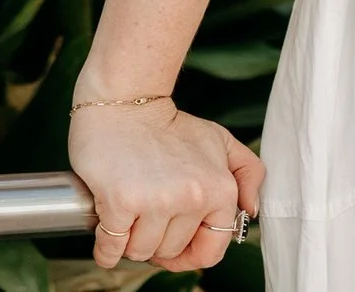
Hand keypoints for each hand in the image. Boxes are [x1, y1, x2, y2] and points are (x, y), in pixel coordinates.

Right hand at [70, 98, 263, 271]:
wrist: (125, 100)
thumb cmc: (169, 125)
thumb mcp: (220, 141)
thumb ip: (248, 173)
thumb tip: (250, 211)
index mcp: (220, 189)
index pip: (210, 250)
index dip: (188, 254)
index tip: (171, 245)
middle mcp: (192, 198)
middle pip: (169, 251)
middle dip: (155, 240)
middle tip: (144, 213)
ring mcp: (156, 200)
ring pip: (141, 251)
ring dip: (129, 241)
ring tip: (127, 213)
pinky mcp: (121, 201)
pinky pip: (111, 248)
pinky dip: (105, 249)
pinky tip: (104, 231)